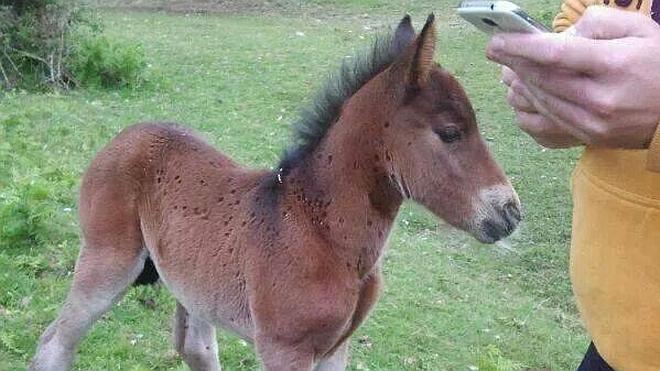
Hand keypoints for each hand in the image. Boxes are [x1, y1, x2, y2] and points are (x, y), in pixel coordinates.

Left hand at [487, 6, 659, 148]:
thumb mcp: (639, 30)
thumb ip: (597, 24)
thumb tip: (561, 35)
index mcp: (613, 65)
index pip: (554, 55)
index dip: (520, 48)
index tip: (495, 42)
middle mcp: (601, 98)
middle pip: (542, 80)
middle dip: (514, 63)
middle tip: (497, 51)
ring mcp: (594, 123)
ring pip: (541, 101)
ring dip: (520, 84)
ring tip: (510, 68)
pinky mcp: (590, 137)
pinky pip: (547, 122)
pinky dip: (532, 105)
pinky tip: (526, 91)